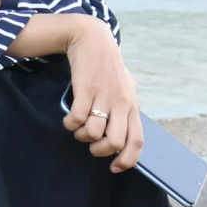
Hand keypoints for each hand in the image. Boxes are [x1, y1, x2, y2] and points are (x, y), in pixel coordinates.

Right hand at [60, 19, 143, 170]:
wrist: (92, 39)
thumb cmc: (108, 67)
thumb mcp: (124, 88)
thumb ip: (125, 110)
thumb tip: (125, 137)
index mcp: (132, 105)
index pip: (137, 141)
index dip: (127, 160)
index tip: (115, 168)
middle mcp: (121, 103)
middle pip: (115, 142)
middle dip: (99, 151)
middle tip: (91, 145)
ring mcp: (104, 96)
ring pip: (94, 133)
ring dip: (82, 136)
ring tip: (78, 128)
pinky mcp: (86, 89)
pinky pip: (77, 118)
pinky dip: (70, 124)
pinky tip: (69, 119)